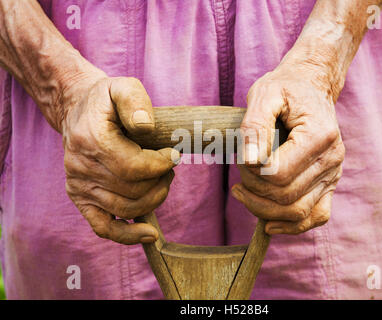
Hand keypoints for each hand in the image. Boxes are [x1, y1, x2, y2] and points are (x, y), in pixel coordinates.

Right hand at [61, 76, 179, 243]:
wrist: (77, 111)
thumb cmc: (106, 100)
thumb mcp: (122, 86)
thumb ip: (135, 101)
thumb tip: (147, 127)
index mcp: (92, 140)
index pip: (134, 167)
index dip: (161, 165)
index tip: (174, 156)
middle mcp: (81, 167)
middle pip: (133, 190)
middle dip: (161, 181)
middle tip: (170, 168)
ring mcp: (79, 186)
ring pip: (126, 208)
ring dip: (154, 199)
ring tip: (163, 182)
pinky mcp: (80, 198)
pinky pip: (103, 227)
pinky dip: (128, 235)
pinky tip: (149, 234)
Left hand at [231, 63, 344, 234]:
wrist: (310, 86)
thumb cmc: (285, 89)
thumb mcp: (264, 95)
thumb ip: (255, 127)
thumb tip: (250, 162)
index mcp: (319, 136)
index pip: (279, 174)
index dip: (251, 173)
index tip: (241, 156)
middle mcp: (332, 159)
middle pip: (286, 197)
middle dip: (254, 191)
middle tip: (240, 170)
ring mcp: (334, 174)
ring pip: (298, 213)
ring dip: (264, 209)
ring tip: (243, 192)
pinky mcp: (329, 184)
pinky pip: (316, 216)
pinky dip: (292, 226)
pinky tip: (268, 223)